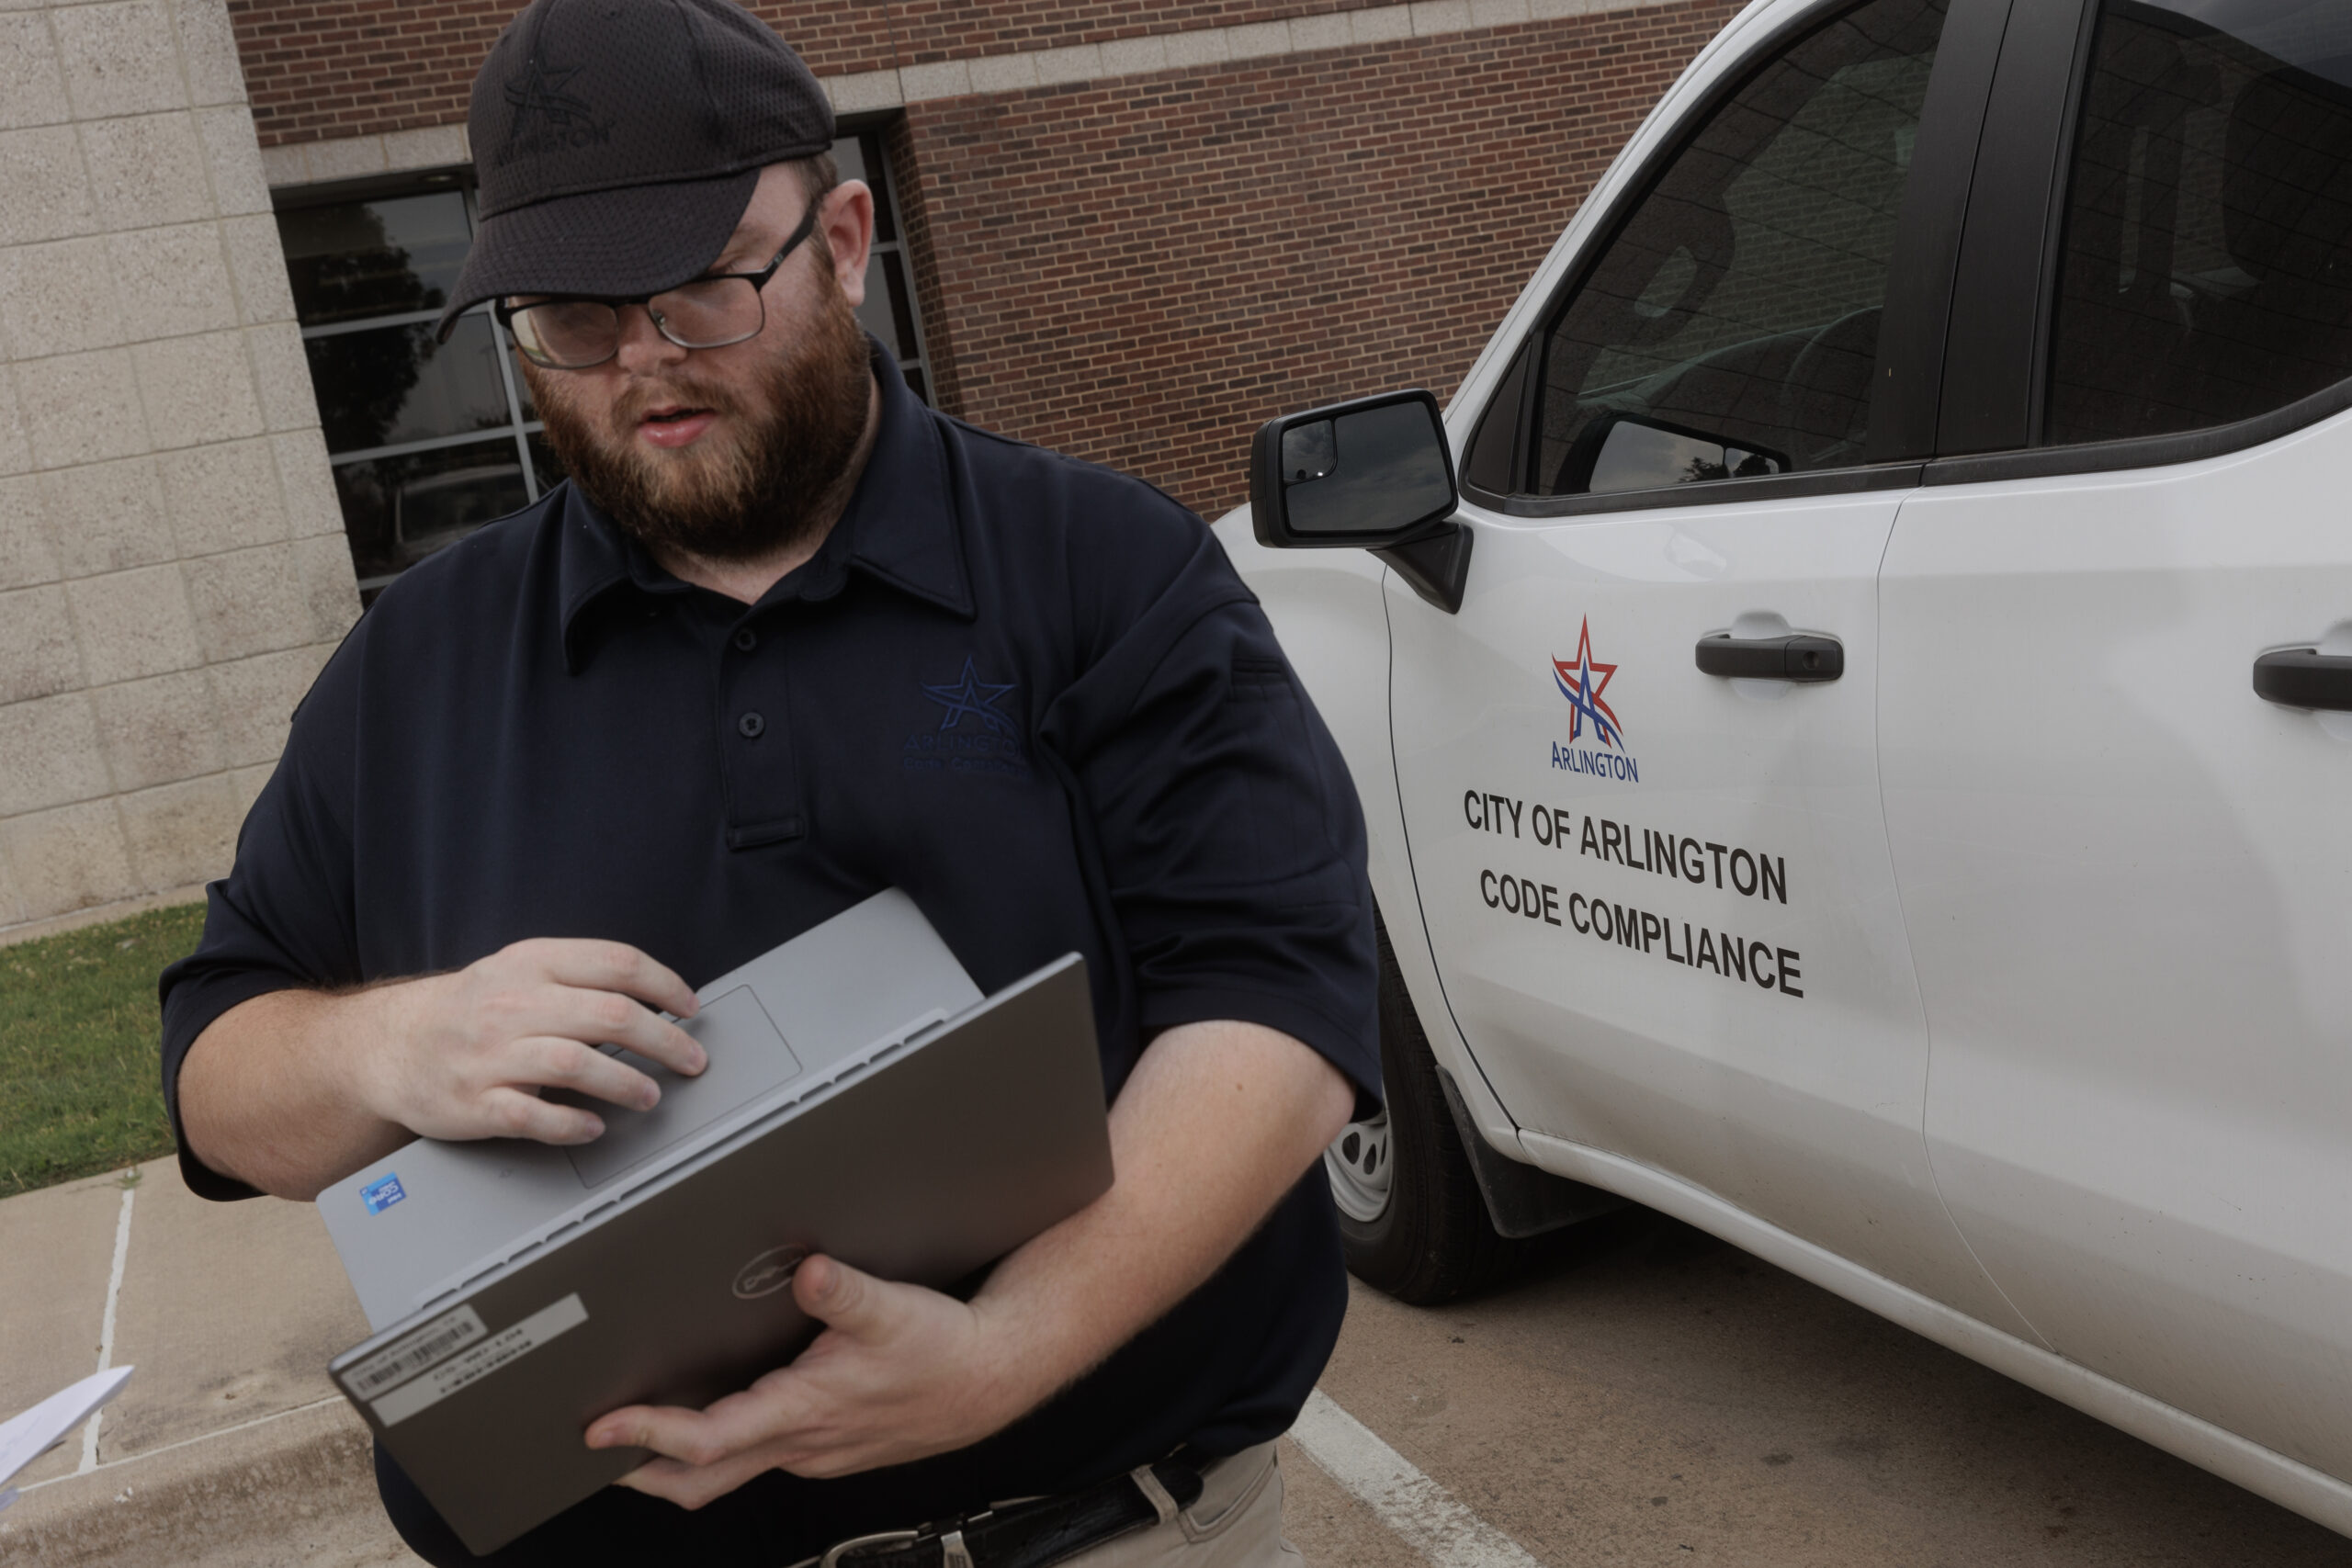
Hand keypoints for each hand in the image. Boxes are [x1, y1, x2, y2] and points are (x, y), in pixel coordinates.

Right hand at [355, 938, 703, 1144]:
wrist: (389, 1044)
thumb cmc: (470, 1010)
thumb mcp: (518, 971)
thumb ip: (578, 977)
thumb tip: (654, 999)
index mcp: (531, 963)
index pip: (616, 963)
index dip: (665, 985)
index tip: (690, 1008)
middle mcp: (513, 1004)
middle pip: (610, 1015)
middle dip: (664, 1040)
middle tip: (692, 1060)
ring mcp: (490, 1054)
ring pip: (575, 1063)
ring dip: (625, 1082)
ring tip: (651, 1095)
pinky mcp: (473, 1102)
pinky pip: (531, 1115)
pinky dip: (571, 1123)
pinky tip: (595, 1126)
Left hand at [585, 1255, 1033, 1508]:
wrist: (990, 1377)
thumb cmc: (943, 1350)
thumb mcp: (893, 1309)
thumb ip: (844, 1291)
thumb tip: (807, 1271)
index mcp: (803, 1411)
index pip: (707, 1441)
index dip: (648, 1437)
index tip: (603, 1429)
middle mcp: (801, 1442)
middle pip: (701, 1481)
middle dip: (642, 1471)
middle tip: (593, 1454)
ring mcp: (813, 1450)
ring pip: (729, 1472)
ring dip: (678, 1462)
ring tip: (638, 1434)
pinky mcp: (827, 1445)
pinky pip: (759, 1457)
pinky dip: (722, 1447)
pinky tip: (721, 1416)